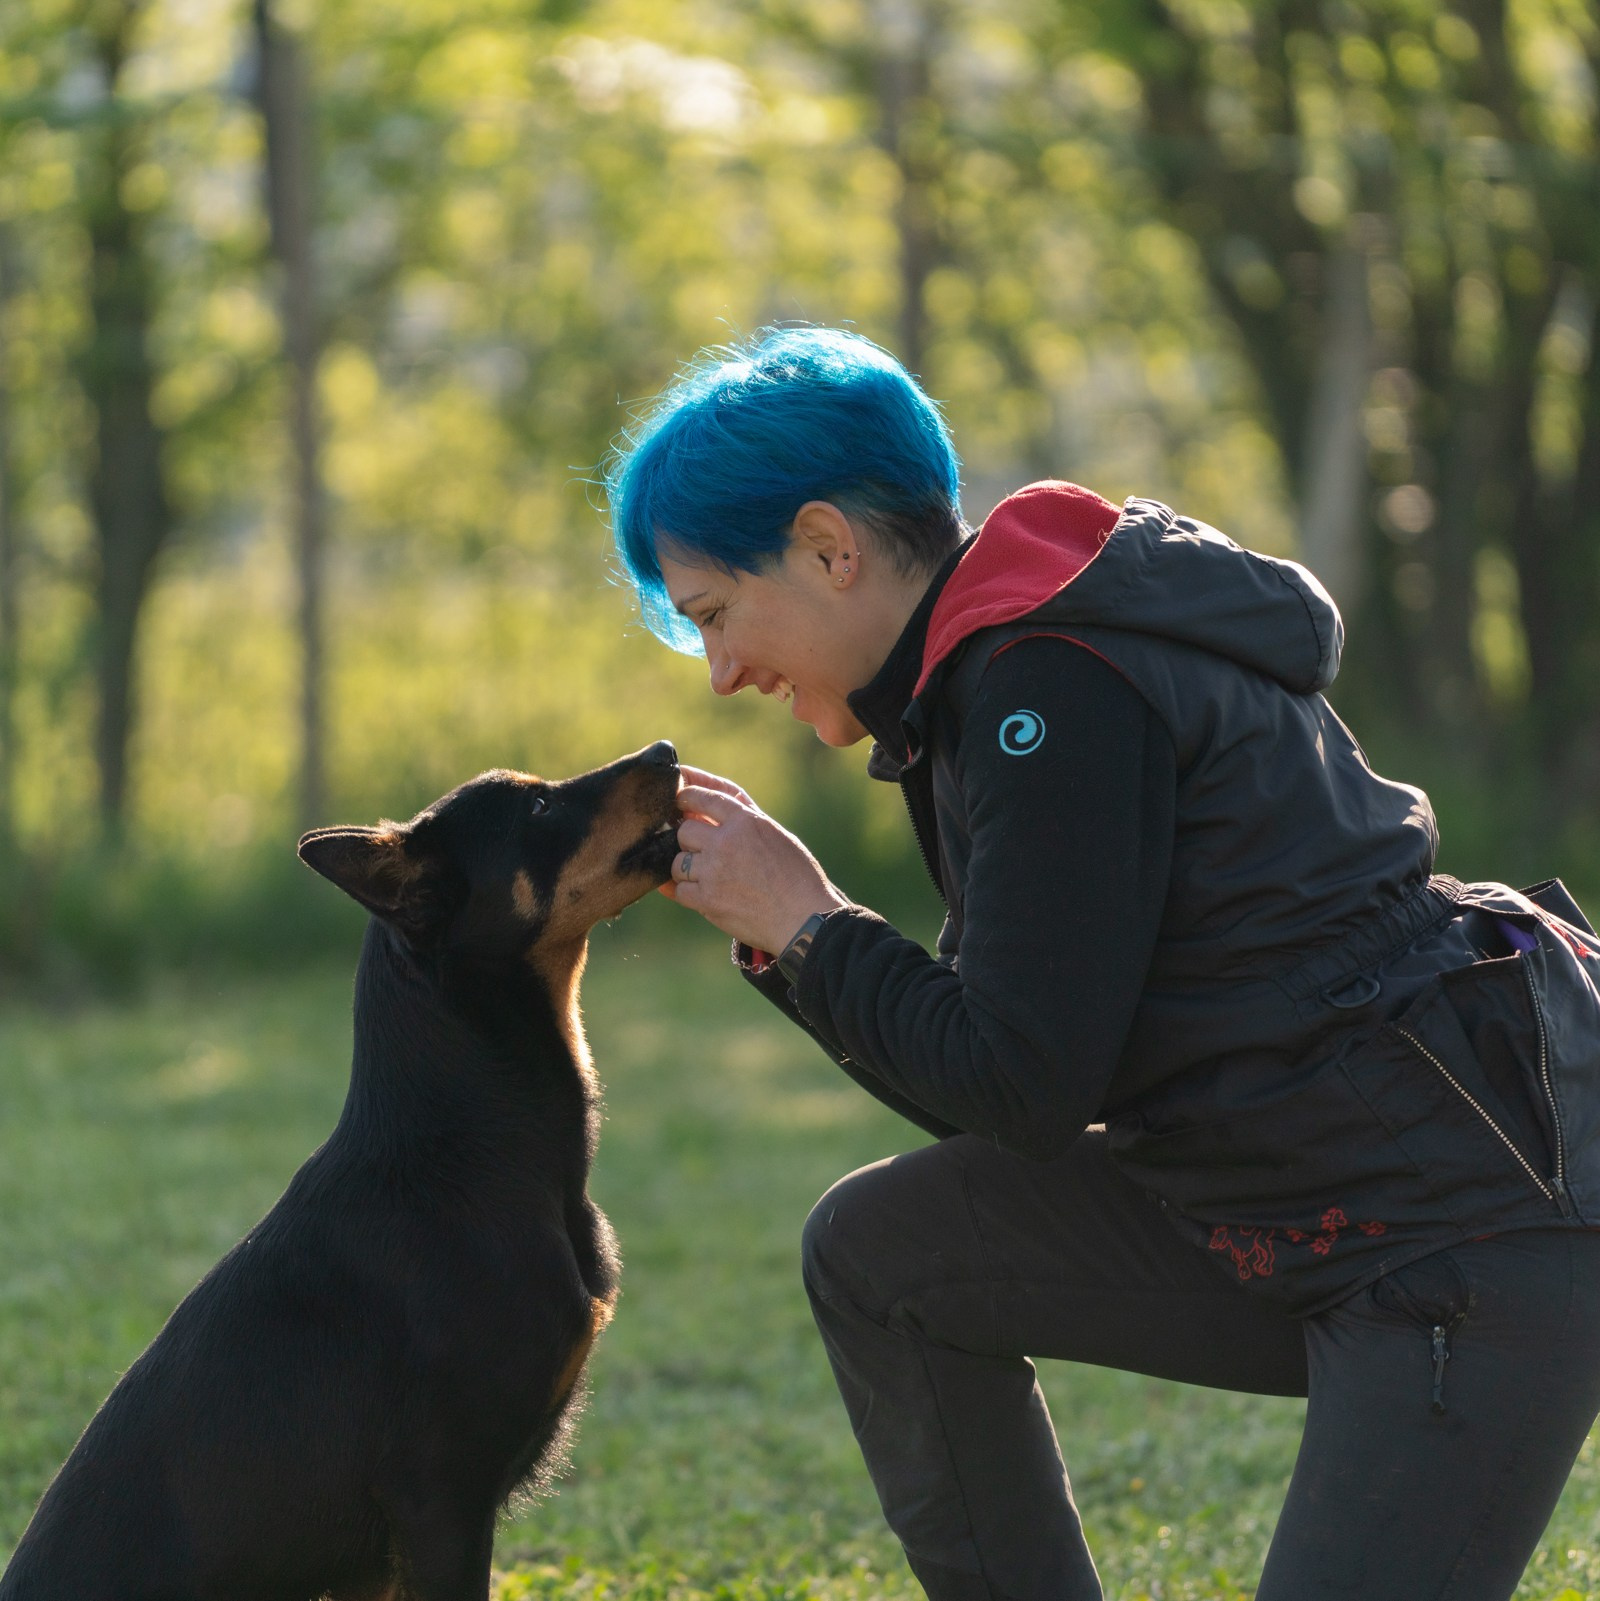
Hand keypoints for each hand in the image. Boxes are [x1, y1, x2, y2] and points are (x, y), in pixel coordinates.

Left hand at [661, 765, 848, 952]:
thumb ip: (748, 817)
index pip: (704, 798)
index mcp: (746, 821)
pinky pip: (679, 889)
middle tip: (702, 851)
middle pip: (684, 831)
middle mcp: (726, 842)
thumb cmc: (798, 876)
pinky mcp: (707, 900)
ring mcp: (714, 871)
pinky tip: (702, 893)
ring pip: (678, 862)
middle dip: (689, 840)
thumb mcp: (778, 835)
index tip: (681, 800)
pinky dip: (687, 892)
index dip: (687, 797)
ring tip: (708, 876)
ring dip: (687, 868)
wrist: (804, 918)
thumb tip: (721, 799)